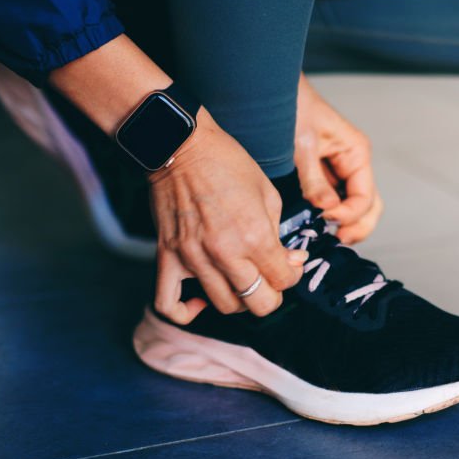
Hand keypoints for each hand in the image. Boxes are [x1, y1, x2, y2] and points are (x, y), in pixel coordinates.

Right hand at [150, 108, 306, 322]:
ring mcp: (193, 257)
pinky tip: (198, 302)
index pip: (283, 280)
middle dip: (271, 296)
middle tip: (269, 281)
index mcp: (254, 235)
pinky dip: (184, 311)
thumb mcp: (268, 194)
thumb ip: (280, 234)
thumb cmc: (228, 164)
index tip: (288, 265)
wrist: (182, 146)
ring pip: (223, 306)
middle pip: (257, 303)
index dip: (292, 276)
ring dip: (237, 300)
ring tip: (239, 284)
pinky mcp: (167, 256)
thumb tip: (291, 261)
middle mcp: (224, 252)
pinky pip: (168, 302)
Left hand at [295, 73, 382, 243]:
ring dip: (347, 225)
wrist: (271, 91)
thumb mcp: (302, 145)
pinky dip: (332, 216)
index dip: (349, 215)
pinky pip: (335, 202)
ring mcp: (339, 171)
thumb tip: (328, 210)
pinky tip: (318, 226)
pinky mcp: (323, 176)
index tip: (327, 221)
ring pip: (355, 207)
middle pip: (369, 207)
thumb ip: (315, 180)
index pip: (365, 197)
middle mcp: (352, 164)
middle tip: (336, 240)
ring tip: (329, 238)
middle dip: (357, 226)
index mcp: (356, 153)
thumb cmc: (291, 106)